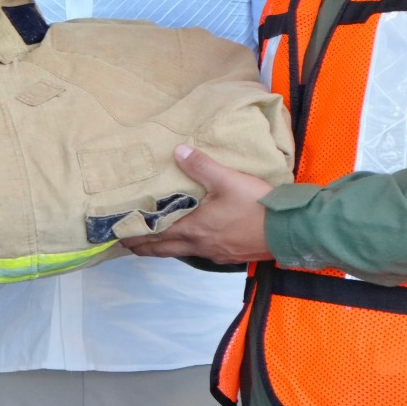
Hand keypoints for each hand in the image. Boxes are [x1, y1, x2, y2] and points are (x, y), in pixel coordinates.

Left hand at [122, 144, 273, 263]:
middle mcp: (198, 245)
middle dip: (143, 246)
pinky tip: (191, 237)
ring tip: (154, 238)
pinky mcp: (229, 255)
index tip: (117, 235)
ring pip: (181, 252)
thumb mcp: (227, 180)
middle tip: (127, 241)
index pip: (154, 237)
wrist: (289, 231)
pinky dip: (186, 246)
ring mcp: (214, 253)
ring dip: (164, 246)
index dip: (134, 237)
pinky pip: (199, 252)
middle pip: (162, 250)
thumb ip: (200, 165)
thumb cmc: (256, 206)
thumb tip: (177, 150)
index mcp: (192, 229)